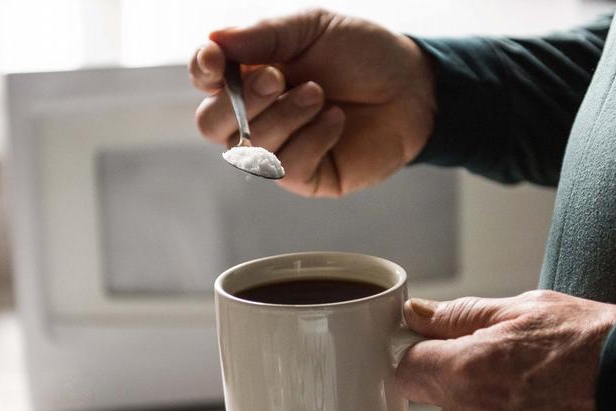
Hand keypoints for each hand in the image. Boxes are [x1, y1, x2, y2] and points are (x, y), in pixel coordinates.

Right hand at [189, 9, 434, 196]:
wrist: (413, 86)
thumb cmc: (361, 53)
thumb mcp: (311, 28)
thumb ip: (262, 35)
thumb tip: (213, 39)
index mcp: (249, 75)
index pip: (205, 80)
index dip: (202, 71)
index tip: (215, 59)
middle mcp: (256, 116)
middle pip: (212, 125)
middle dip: (242, 102)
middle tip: (278, 78)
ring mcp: (279, 150)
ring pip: (251, 149)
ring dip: (285, 117)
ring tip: (319, 94)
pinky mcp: (306, 177)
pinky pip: (288, 167)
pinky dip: (312, 139)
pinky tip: (336, 120)